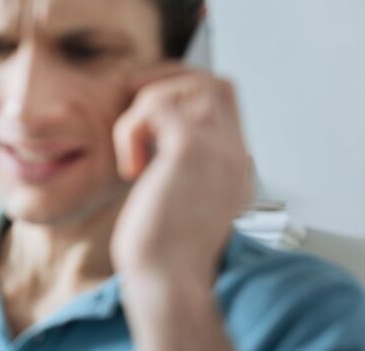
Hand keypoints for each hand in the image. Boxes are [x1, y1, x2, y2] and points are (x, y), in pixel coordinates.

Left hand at [111, 64, 251, 282]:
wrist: (167, 281)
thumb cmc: (163, 251)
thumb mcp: (178, 200)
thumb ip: (177, 167)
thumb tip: (151, 142)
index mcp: (233, 166)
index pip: (225, 101)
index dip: (183, 94)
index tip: (146, 115)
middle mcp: (234, 155)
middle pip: (216, 83)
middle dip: (169, 85)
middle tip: (135, 112)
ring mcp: (218, 150)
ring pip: (190, 86)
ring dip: (147, 108)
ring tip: (133, 150)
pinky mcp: (191, 151)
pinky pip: (158, 107)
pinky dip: (132, 128)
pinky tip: (130, 167)